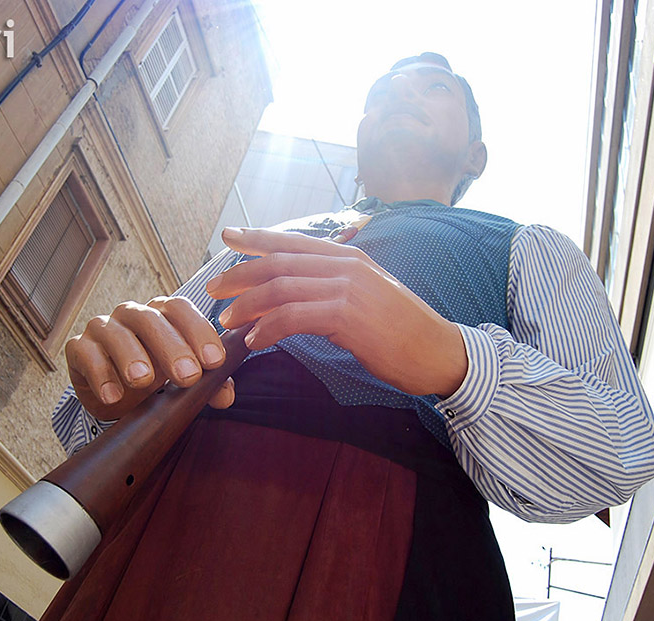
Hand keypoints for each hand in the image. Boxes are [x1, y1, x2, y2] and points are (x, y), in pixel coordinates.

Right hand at [64, 296, 235, 419]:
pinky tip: (112, 396)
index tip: (214, 361)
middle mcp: (134, 314)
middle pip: (151, 319)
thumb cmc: (156, 378)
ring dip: (131, 356)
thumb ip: (209, 386)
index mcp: (164, 315)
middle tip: (187, 376)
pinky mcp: (79, 347)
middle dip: (172, 348)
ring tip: (143, 381)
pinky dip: (99, 374)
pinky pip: (86, 354)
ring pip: (116, 333)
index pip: (182, 309)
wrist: (113, 392)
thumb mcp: (184, 382)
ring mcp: (103, 327)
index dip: (199, 331)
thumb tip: (225, 396)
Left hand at [206, 227, 467, 396]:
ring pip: (282, 286)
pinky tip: (256, 340)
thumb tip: (296, 299)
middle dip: (240, 274)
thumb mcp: (368, 297)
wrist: (439, 352)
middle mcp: (347, 265)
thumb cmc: (402, 331)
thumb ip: (334, 289)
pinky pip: (294, 316)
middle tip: (213, 289)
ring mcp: (348, 287)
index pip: (294, 241)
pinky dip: (269, 327)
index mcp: (350, 256)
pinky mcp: (348, 316)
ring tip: (228, 321)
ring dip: (248, 305)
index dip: (257, 238)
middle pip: (279, 261)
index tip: (229, 237)